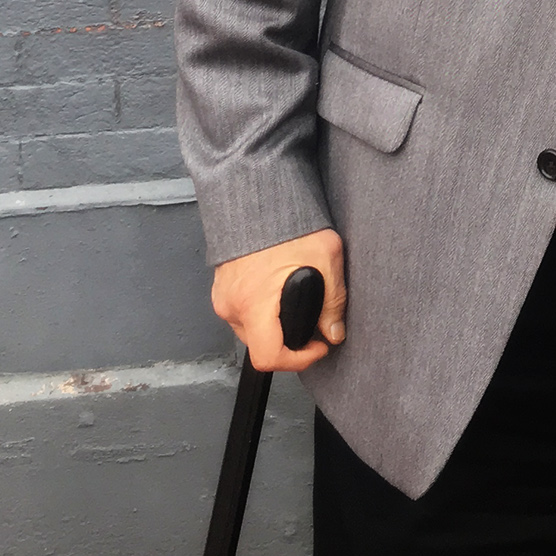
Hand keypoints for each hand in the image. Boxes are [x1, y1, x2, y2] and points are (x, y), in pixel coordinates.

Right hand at [210, 228, 346, 370]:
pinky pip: (241, 312)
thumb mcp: (325, 256)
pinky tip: (277, 291)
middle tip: (313, 320)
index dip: (298, 360)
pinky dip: (261, 310)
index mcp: (254, 302)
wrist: (255, 194)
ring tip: (294, 301)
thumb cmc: (285, 219)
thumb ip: (333, 299)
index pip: (268, 356)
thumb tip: (334, 332)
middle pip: (260, 344)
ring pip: (251, 329)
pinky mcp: (220, 288)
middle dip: (289, 339)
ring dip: (274, 324)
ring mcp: (222, 297)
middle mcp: (232, 305)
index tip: (317, 347)